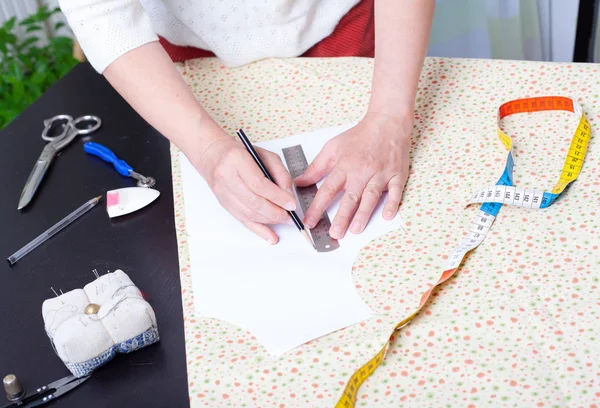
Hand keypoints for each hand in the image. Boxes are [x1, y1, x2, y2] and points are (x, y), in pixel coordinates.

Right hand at [197, 136, 296, 243]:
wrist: (213, 155)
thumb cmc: (240, 153)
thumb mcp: (265, 155)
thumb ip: (280, 173)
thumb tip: (288, 195)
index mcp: (237, 160)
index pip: (259, 184)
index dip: (277, 197)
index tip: (291, 204)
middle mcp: (226, 177)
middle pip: (254, 201)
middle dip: (275, 212)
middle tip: (290, 216)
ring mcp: (223, 193)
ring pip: (248, 213)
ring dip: (269, 220)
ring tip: (284, 220)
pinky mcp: (224, 204)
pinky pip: (243, 220)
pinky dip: (259, 230)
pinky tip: (270, 237)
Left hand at [294, 113, 410, 238]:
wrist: (387, 122)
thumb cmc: (359, 136)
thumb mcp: (332, 147)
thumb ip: (316, 167)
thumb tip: (299, 182)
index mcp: (344, 166)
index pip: (328, 190)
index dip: (317, 207)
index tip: (310, 222)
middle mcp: (361, 171)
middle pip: (350, 197)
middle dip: (341, 217)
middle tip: (335, 234)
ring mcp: (380, 173)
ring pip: (371, 197)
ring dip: (363, 214)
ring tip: (356, 230)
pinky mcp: (397, 175)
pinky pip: (395, 191)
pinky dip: (392, 203)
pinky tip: (387, 216)